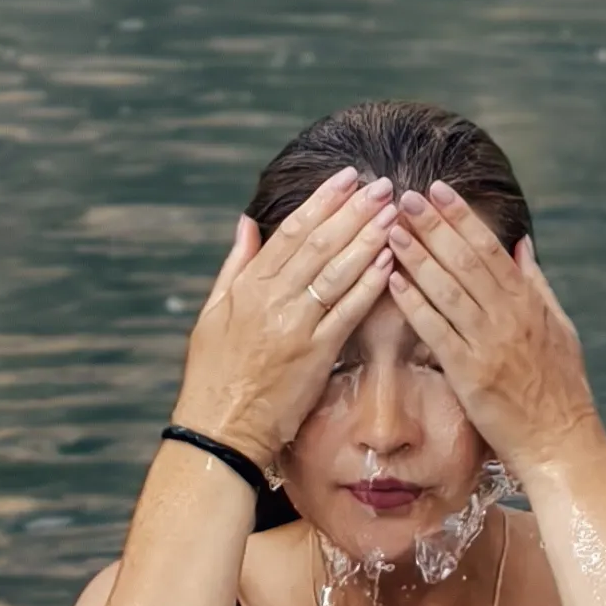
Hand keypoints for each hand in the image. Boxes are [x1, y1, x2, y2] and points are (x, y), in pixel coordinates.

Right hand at [171, 168, 397, 466]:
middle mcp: (273, 300)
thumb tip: (247, 221)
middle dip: (354, 211)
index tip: (347, 177)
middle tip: (382, 185)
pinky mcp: (316, 355)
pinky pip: (348, 313)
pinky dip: (370, 285)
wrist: (220, 428)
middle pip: (320, 244)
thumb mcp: (211, 311)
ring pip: (338, 273)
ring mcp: (296, 327)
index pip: (291, 232)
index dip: (322, 201)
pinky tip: (390, 263)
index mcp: (248, 286)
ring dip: (369, 239)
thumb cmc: (213, 371)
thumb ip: (235, 264)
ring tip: (393, 214)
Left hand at [388, 185, 601, 483]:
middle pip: (464, 260)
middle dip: (433, 226)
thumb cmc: (561, 387)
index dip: (461, 216)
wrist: (561, 441)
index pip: (490, 247)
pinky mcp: (470, 375)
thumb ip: (536, 283)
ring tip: (391, 230)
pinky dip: (414, 304)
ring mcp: (488, 345)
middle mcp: (508, 316)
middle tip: (405, 197)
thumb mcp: (560, 326)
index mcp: (528, 302)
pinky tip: (393, 282)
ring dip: (417, 256)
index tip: (438, 190)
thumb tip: (520, 245)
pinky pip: (436, 332)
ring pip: (447, 290)